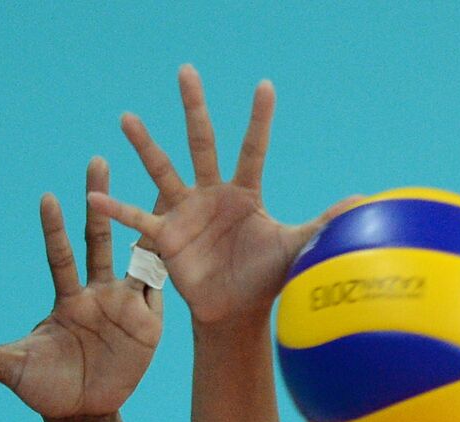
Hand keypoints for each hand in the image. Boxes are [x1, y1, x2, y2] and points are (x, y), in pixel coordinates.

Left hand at [0, 158, 161, 418]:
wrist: (82, 413)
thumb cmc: (44, 387)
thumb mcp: (10, 369)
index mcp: (67, 299)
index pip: (60, 256)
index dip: (55, 229)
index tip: (47, 197)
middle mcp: (97, 294)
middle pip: (100, 240)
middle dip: (98, 201)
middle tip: (97, 160)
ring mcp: (125, 307)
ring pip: (137, 258)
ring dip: (147, 226)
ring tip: (162, 190)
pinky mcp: (148, 326)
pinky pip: (159, 293)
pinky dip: (170, 271)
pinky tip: (184, 242)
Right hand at [88, 66, 349, 329]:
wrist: (235, 312)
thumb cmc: (265, 278)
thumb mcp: (296, 248)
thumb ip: (323, 223)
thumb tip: (363, 204)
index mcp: (244, 193)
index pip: (252, 148)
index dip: (259, 120)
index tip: (265, 86)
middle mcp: (212, 195)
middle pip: (203, 142)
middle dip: (195, 107)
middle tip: (186, 71)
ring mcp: (187, 213)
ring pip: (164, 170)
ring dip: (146, 145)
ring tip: (128, 118)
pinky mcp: (167, 237)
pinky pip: (139, 220)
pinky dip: (117, 209)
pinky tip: (96, 195)